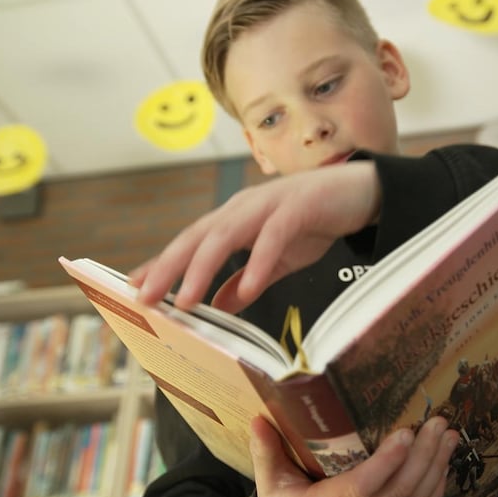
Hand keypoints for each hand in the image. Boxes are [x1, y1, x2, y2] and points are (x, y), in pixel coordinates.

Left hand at [130, 161, 380, 312]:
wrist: (362, 191)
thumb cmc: (317, 220)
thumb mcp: (279, 258)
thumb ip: (249, 280)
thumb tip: (220, 305)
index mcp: (235, 218)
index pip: (191, 242)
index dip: (163, 264)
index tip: (135, 288)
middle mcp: (243, 207)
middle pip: (197, 237)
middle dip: (169, 267)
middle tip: (145, 296)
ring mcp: (269, 205)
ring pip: (226, 235)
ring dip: (203, 268)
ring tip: (187, 300)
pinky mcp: (298, 207)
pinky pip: (273, 237)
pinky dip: (260, 263)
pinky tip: (251, 289)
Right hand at [249, 415, 457, 496]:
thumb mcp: (269, 483)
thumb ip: (265, 450)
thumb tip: (259, 417)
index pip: (359, 488)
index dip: (386, 462)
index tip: (405, 433)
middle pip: (396, 494)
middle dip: (423, 456)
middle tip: (437, 423)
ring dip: (435, 470)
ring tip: (447, 438)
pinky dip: (434, 493)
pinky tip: (442, 466)